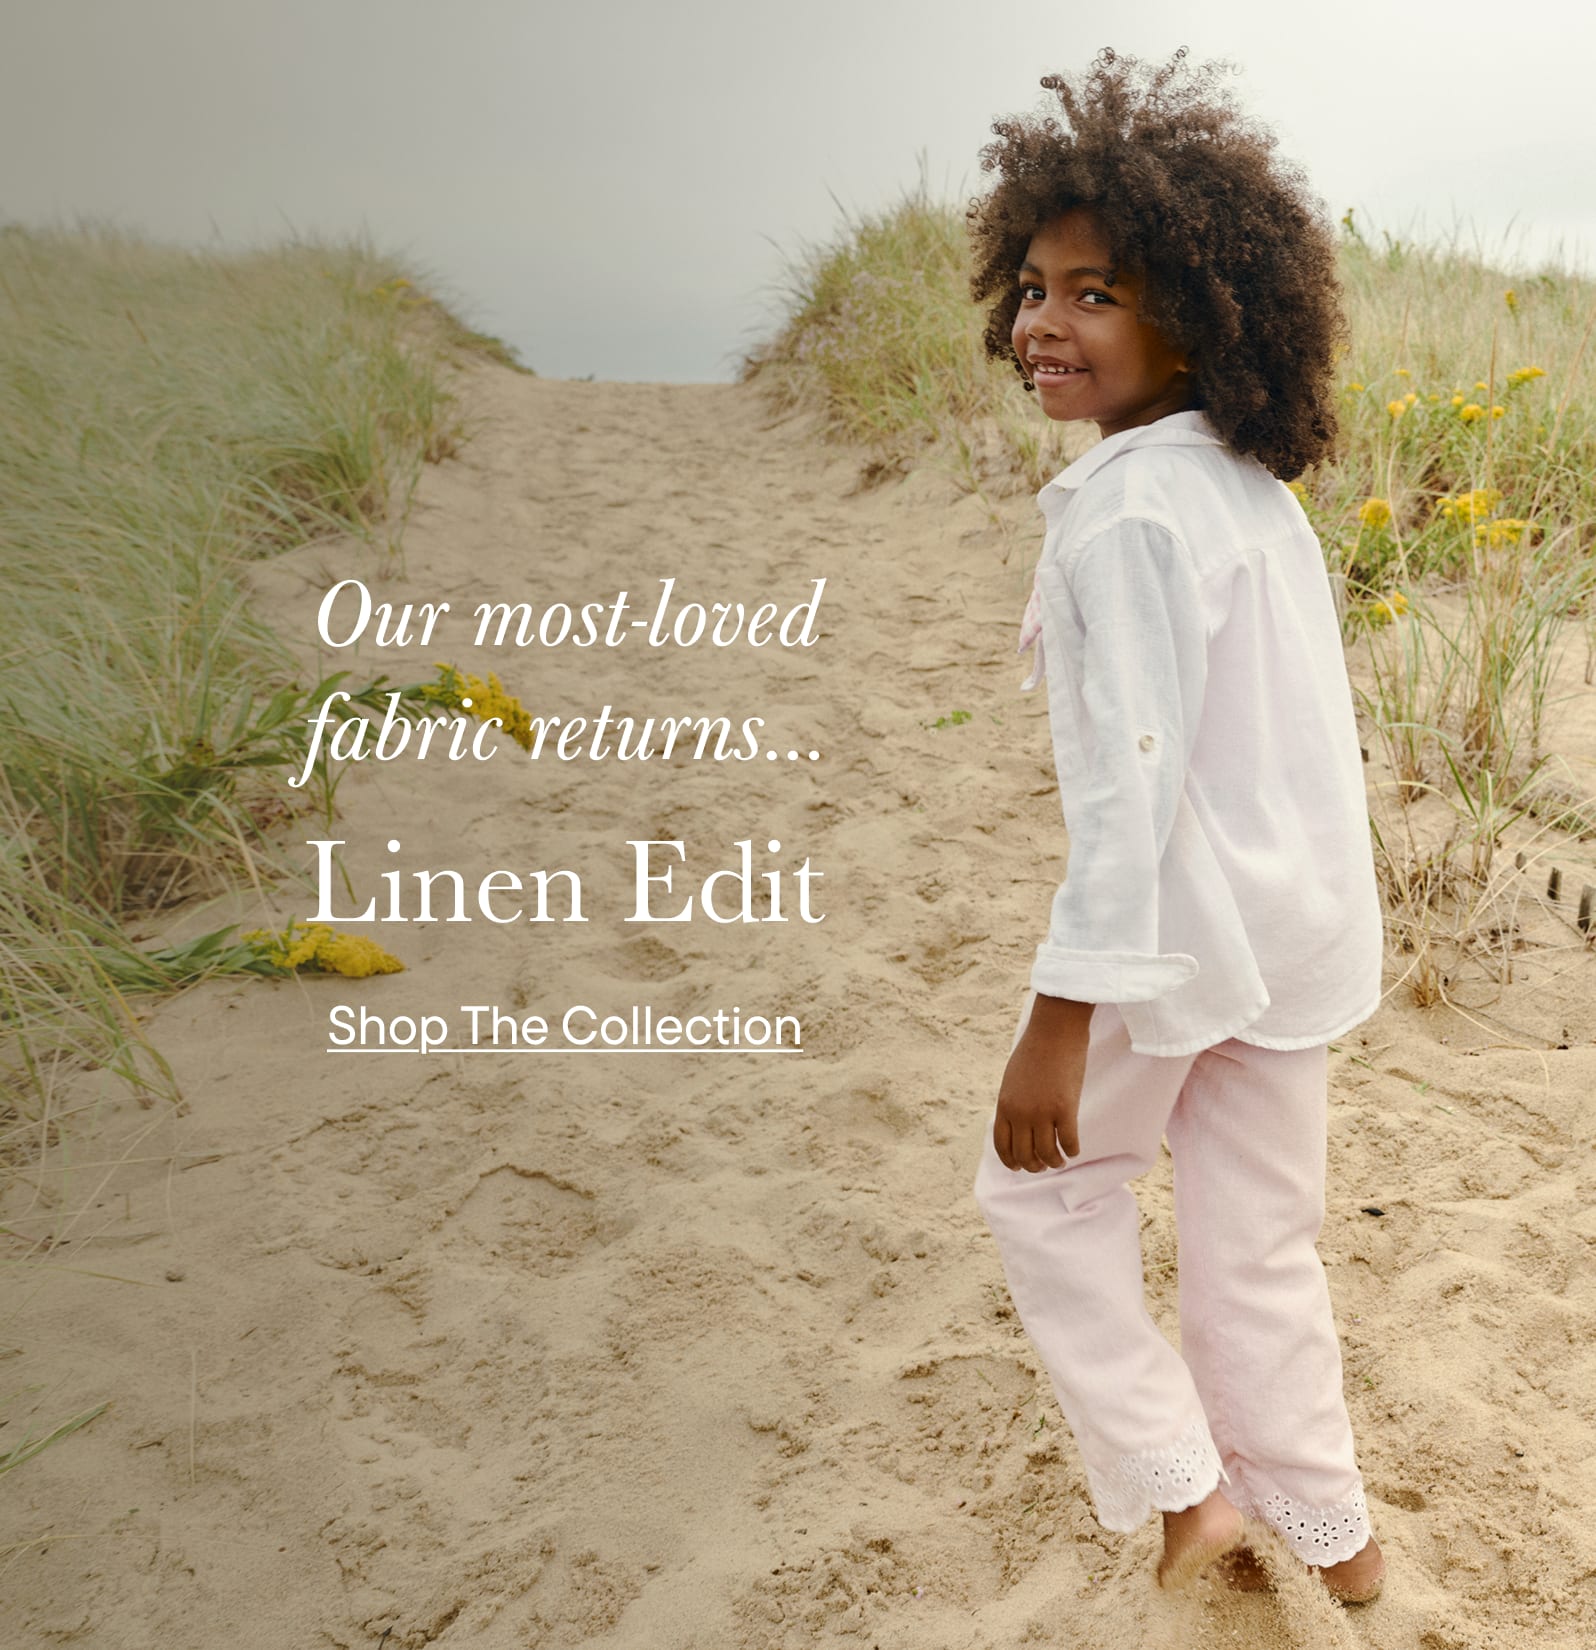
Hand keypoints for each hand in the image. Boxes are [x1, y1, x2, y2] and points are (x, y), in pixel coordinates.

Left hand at [993, 995, 1092, 1171]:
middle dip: (1034, 1166)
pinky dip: (1072, 1151)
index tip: (1019, 1167)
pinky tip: (1074, 1149)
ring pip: (1047, 1154)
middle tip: (1044, 1166)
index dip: (1011, 1161)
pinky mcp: (1066, 1108)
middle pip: (1025, 1155)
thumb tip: (1017, 1125)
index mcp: (1004, 1105)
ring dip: (1054, 1162)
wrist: (1054, 1030)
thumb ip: (1012, 1103)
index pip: (1002, 1145)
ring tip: (1060, 1161)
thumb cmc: (1035, 1050)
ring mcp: (1043, 1112)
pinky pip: (1069, 1142)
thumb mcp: (1012, 1079)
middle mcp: (1020, 1113)